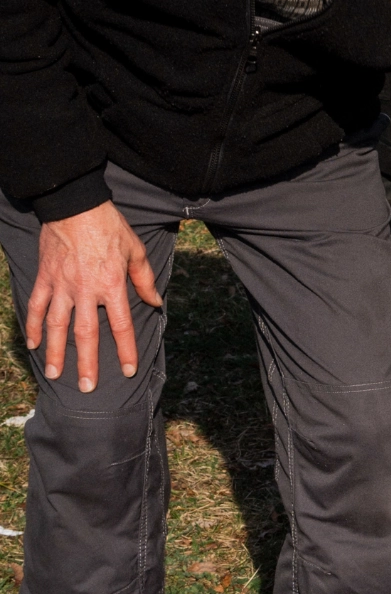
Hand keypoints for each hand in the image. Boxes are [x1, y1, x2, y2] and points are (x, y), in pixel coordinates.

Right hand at [28, 201, 161, 392]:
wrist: (75, 206)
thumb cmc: (109, 227)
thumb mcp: (135, 251)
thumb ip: (144, 280)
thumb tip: (155, 302)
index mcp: (110, 285)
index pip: (120, 326)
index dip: (125, 350)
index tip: (127, 370)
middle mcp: (84, 291)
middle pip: (85, 334)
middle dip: (86, 363)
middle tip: (86, 387)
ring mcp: (60, 286)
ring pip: (55, 325)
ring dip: (55, 351)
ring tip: (54, 374)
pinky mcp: (44, 278)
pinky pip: (35, 305)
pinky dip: (31, 326)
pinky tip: (32, 344)